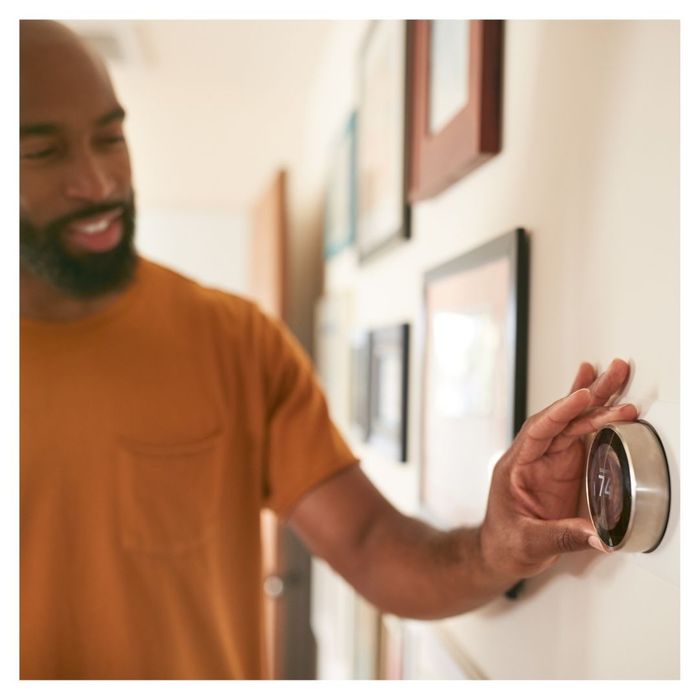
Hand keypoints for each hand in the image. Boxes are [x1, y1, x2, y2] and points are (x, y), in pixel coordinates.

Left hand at [479, 359, 637, 581]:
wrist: (500, 553)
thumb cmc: (505, 544)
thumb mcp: (529, 543)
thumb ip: (563, 537)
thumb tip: (599, 535)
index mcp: (516, 466)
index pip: (539, 430)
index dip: (561, 412)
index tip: (582, 396)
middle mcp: (532, 456)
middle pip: (561, 418)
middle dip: (587, 394)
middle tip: (614, 372)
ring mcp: (548, 460)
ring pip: (573, 422)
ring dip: (596, 400)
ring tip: (617, 375)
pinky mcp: (563, 468)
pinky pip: (580, 435)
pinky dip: (594, 416)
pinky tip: (603, 397)